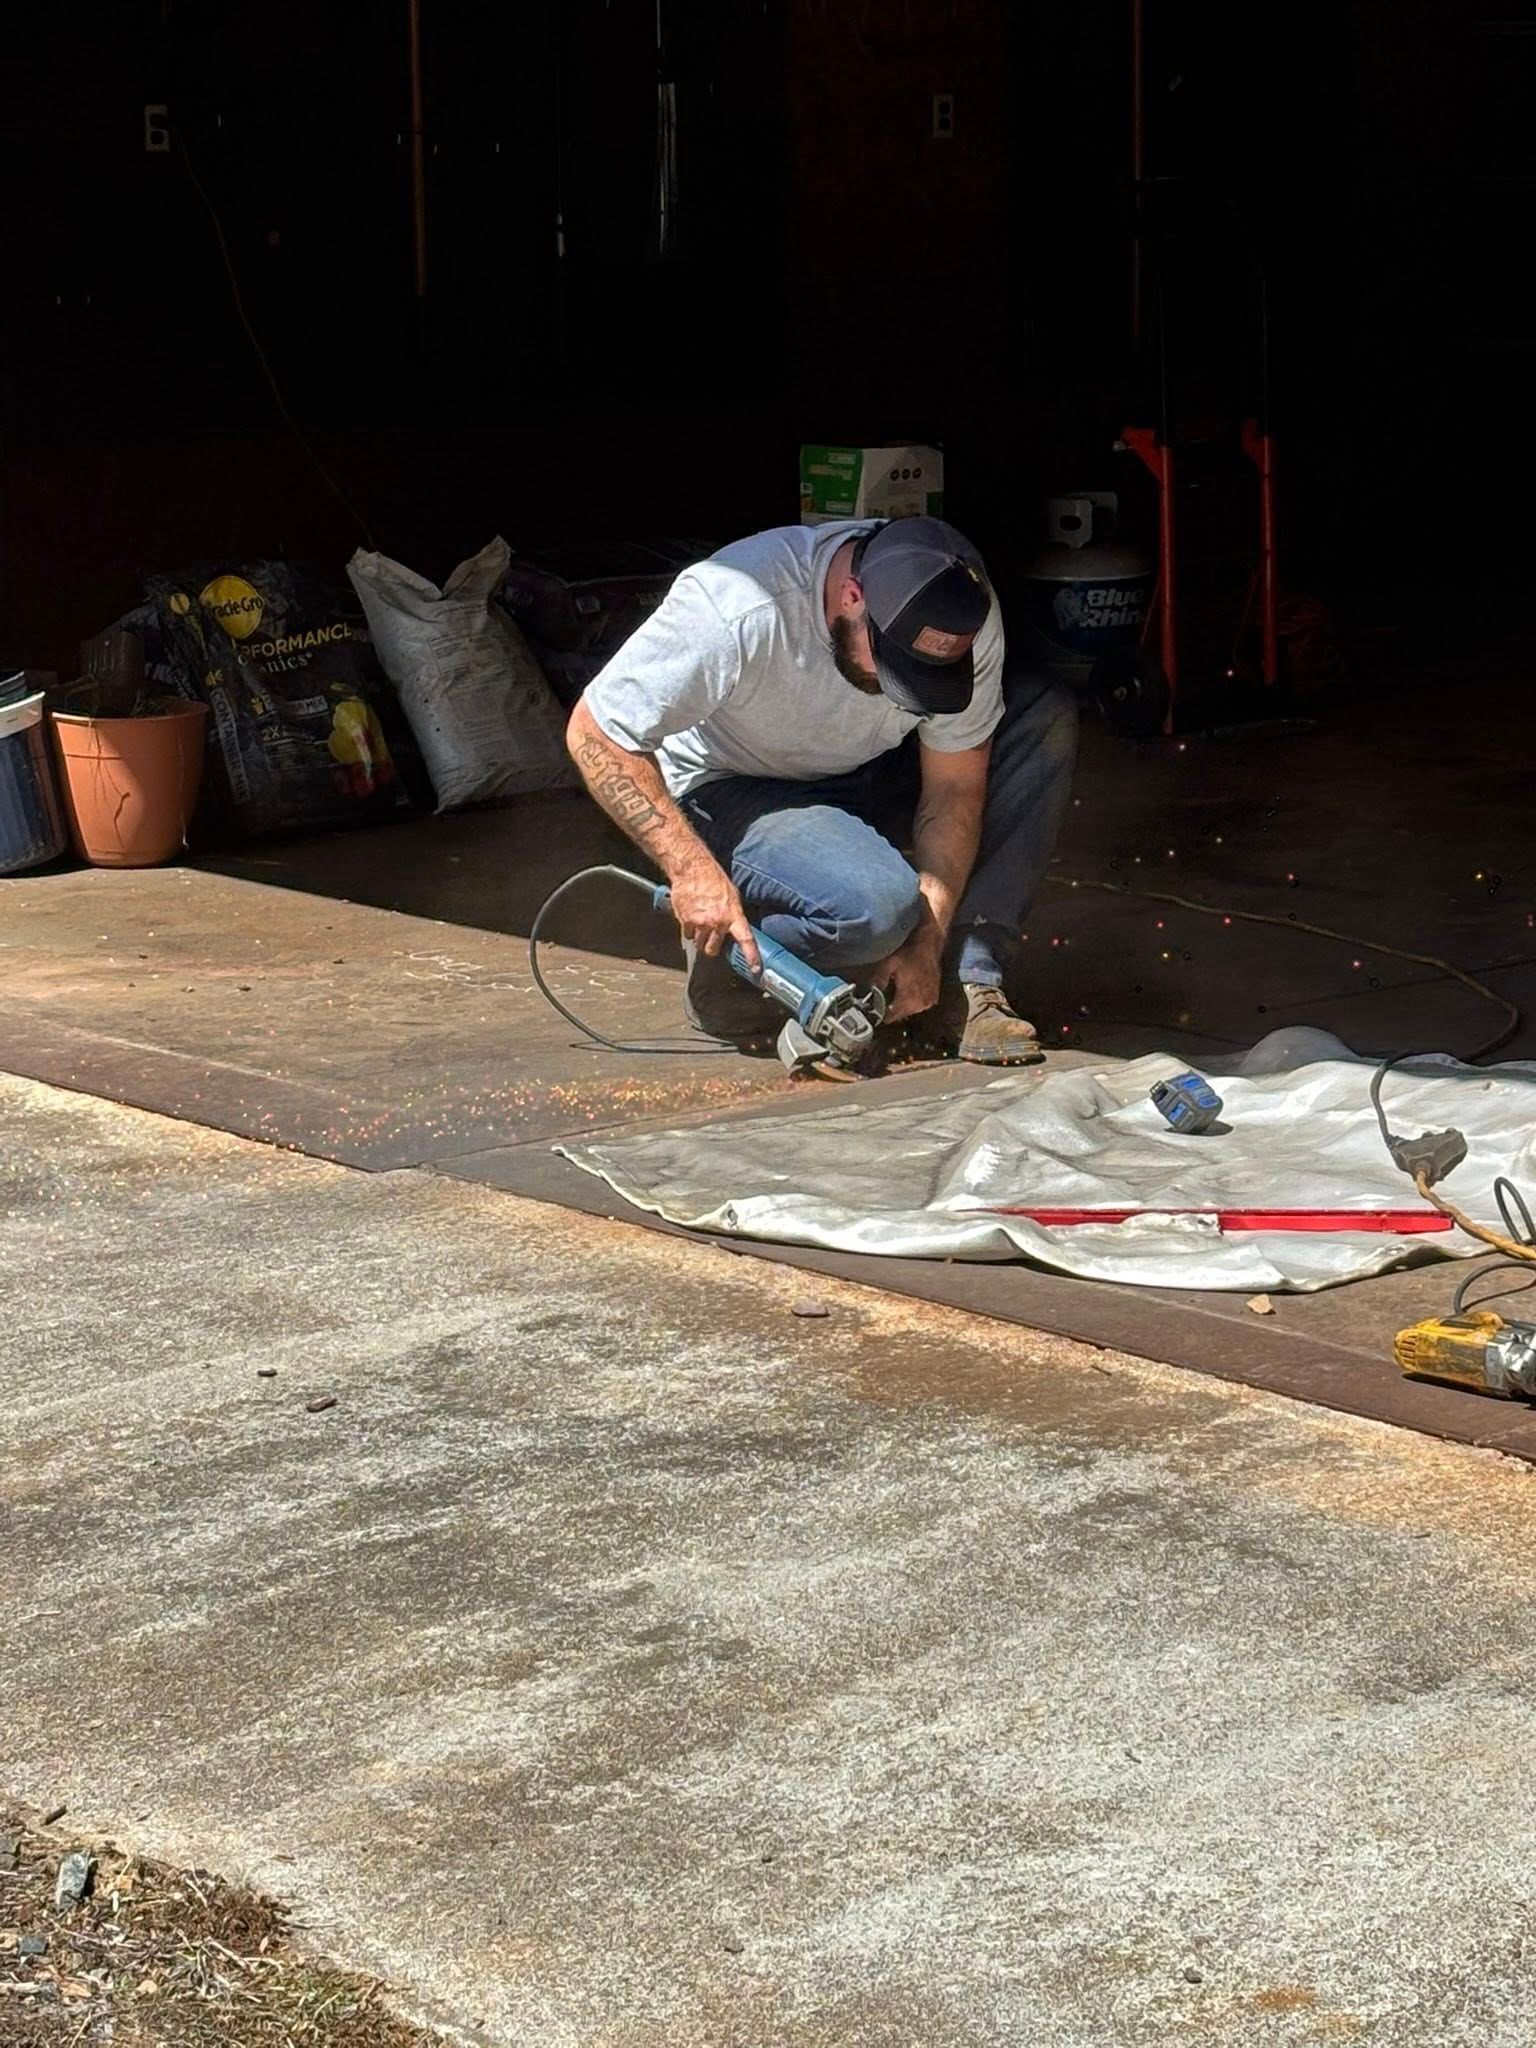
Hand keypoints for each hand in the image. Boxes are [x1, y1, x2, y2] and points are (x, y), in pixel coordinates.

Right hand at [667, 856, 761, 975]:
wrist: (692, 868)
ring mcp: (700, 923)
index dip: (752, 957)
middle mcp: (718, 922)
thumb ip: (733, 915)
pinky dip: (688, 930)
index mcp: (734, 915)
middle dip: (711, 947)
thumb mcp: (731, 896)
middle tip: (711, 937)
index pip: (746, 940)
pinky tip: (691, 916)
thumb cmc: (713, 879)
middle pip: (712, 950)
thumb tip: (736, 929)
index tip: (756, 970)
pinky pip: (687, 934)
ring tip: (700, 922)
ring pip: (698, 943)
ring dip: (699, 938)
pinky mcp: (686, 921)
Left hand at [874, 925, 942, 1021]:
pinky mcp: (934, 997)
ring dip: (902, 1004)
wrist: (930, 944)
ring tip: (896, 990)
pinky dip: (912, 999)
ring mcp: (929, 1002)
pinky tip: (907, 988)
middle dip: (891, 1008)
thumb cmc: (909, 953)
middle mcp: (920, 1005)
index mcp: (908, 1000)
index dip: (881, 1014)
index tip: (874, 1008)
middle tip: (883, 997)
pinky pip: (919, 1004)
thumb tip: (868, 995)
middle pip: (900, 1015)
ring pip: (910, 1010)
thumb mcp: (887, 964)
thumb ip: (878, 982)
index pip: (891, 1018)